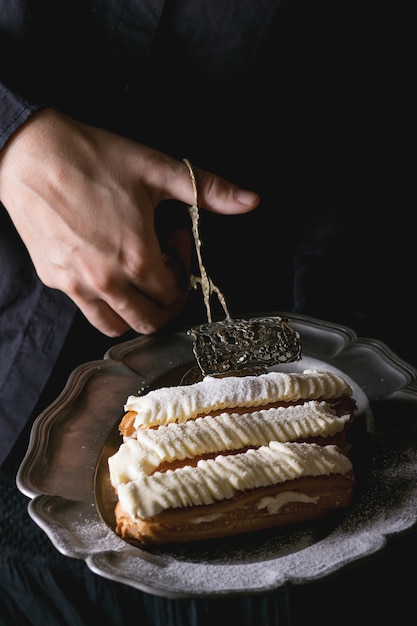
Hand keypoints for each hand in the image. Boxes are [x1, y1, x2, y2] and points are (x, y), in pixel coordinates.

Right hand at [0, 109, 258, 335]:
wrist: (30, 153)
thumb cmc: (93, 158)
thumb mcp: (158, 170)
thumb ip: (209, 191)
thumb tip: (252, 201)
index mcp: (138, 257)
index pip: (174, 292)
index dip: (183, 269)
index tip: (175, 239)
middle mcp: (108, 280)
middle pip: (150, 321)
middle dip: (166, 302)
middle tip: (163, 269)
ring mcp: (77, 285)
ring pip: (116, 326)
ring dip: (135, 311)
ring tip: (135, 276)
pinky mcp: (55, 280)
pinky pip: (86, 310)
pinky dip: (104, 303)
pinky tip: (106, 268)